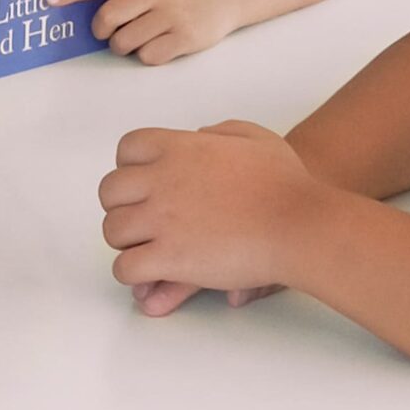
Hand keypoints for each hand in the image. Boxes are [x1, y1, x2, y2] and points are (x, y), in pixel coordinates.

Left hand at [48, 0, 245, 63]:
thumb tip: (82, 8)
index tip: (50, 0)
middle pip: (108, 17)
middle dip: (101, 29)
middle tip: (107, 29)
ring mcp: (174, 14)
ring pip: (124, 42)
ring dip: (122, 45)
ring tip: (138, 35)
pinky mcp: (186, 38)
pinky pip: (147, 57)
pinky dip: (146, 55)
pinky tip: (158, 42)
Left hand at [98, 121, 320, 314]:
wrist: (299, 224)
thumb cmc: (287, 185)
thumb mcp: (257, 139)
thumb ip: (225, 132)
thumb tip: (203, 134)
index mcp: (180, 148)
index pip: (128, 149)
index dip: (130, 169)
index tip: (144, 186)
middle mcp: (162, 179)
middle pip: (111, 191)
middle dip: (121, 207)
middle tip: (139, 222)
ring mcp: (162, 218)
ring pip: (113, 231)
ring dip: (124, 242)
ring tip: (142, 250)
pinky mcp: (168, 256)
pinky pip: (126, 267)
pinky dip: (131, 274)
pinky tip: (147, 277)